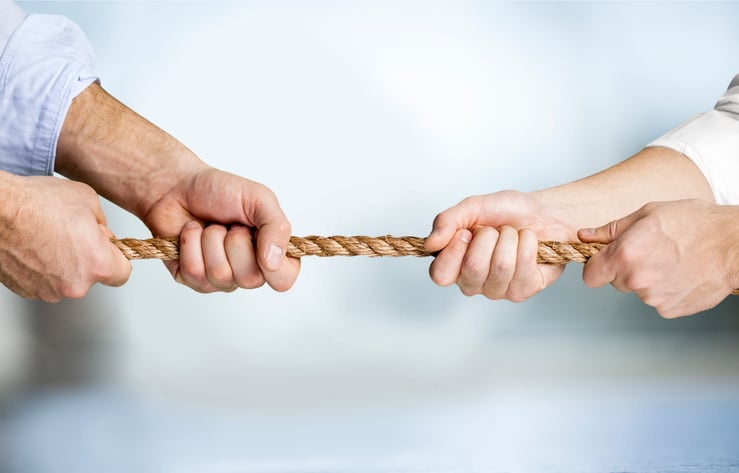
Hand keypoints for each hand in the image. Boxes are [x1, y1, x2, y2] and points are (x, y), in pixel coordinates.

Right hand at [0, 173, 130, 301]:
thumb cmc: (34, 204)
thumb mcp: (87, 200)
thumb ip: (103, 223)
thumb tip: (102, 233)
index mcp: (98, 264)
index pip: (122, 274)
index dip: (116, 259)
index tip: (109, 250)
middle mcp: (75, 284)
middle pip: (92, 277)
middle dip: (87, 258)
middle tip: (72, 235)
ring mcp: (48, 290)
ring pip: (66, 280)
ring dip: (63, 264)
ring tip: (48, 237)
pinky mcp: (26, 291)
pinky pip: (44, 281)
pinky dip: (41, 268)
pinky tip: (34, 246)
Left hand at [141, 166, 299, 292]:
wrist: (178, 186)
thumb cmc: (221, 191)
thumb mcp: (259, 198)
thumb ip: (277, 227)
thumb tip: (275, 261)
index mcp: (271, 252)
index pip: (284, 279)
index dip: (273, 264)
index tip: (258, 236)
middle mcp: (248, 270)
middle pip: (250, 279)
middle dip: (235, 243)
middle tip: (231, 225)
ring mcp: (220, 278)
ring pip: (220, 276)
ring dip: (211, 241)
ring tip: (209, 226)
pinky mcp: (192, 278)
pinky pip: (194, 273)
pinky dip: (190, 245)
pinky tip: (192, 233)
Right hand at [425, 190, 575, 300]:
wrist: (543, 213)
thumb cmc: (507, 212)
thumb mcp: (473, 207)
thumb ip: (447, 221)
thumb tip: (430, 243)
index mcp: (454, 263)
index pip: (440, 275)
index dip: (454, 252)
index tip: (467, 231)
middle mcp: (472, 282)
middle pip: (473, 268)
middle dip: (488, 238)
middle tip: (495, 230)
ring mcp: (496, 290)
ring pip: (501, 266)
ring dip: (510, 239)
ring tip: (513, 235)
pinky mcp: (521, 292)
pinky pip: (523, 267)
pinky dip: (528, 245)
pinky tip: (528, 244)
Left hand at [579, 200, 738, 317]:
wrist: (732, 244)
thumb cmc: (693, 223)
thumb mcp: (646, 214)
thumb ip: (610, 230)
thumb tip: (584, 236)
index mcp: (624, 256)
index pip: (590, 276)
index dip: (597, 267)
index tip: (606, 260)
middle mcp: (636, 281)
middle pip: (615, 282)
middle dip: (625, 270)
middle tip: (650, 252)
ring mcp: (653, 299)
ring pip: (638, 291)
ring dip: (647, 279)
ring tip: (670, 260)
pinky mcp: (670, 310)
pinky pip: (657, 301)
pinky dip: (665, 290)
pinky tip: (680, 273)